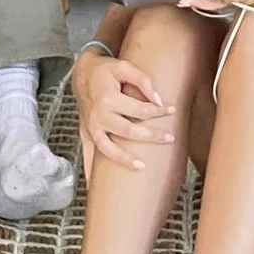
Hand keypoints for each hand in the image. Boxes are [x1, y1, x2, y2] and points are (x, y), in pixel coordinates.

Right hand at [70, 47, 174, 168]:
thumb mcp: (124, 67)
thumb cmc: (105, 70)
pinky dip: (91, 171)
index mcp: (108, 99)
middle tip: (170, 138)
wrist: (82, 73)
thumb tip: (158, 99)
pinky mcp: (87, 133)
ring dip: (125, 159)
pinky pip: (90, 154)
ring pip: (108, 149)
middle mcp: (99, 116)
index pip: (140, 109)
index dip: (159, 110)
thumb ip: (143, 80)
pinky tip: (97, 186)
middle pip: (129, 131)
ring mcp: (92, 127)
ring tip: (142, 167)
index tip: (172, 110)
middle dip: (152, 136)